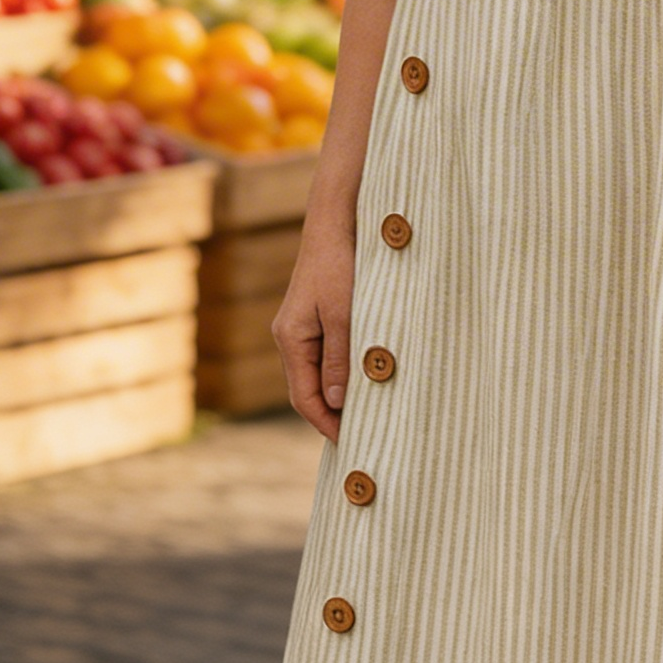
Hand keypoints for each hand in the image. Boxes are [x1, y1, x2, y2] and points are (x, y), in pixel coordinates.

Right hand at [273, 227, 356, 442]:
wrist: (337, 221)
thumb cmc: (341, 264)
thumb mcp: (344, 314)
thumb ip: (340, 358)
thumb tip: (338, 401)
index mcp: (291, 338)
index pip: (304, 396)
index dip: (326, 423)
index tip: (352, 441)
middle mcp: (292, 336)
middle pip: (310, 388)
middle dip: (334, 413)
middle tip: (366, 433)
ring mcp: (304, 326)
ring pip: (321, 371)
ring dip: (342, 392)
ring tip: (371, 412)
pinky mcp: (320, 315)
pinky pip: (330, 354)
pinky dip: (346, 370)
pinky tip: (367, 376)